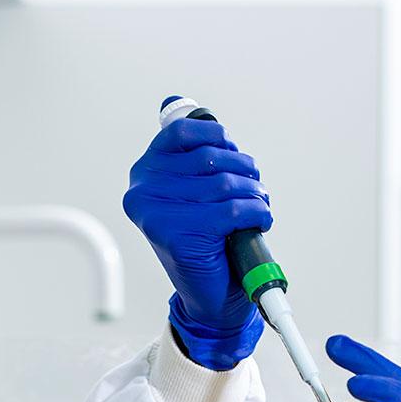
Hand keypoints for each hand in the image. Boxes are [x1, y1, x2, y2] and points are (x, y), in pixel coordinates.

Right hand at [123, 115, 269, 370]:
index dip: (218, 139)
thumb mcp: (196, 189)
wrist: (211, 297)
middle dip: (244, 171)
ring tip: (257, 208)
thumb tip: (178, 104)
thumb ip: (189, 150)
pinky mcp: (178, 235)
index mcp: (144, 173)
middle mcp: (143, 191)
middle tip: (252, 190)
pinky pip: (234, 209)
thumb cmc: (208, 240)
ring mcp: (157, 214)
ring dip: (255, 195)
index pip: (183, 132)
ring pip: (226, 184)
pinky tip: (257, 223)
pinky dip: (257, 213)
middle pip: (212, 157)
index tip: (231, 156)